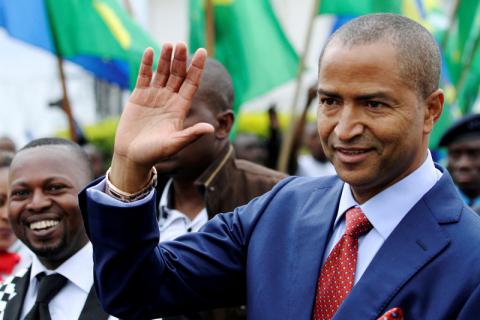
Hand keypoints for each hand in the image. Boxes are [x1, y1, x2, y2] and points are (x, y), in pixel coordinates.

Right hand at [111, 43, 213, 191]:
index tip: (202, 52)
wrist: (132, 156)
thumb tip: (210, 128)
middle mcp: (169, 99)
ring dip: (166, 59)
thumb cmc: (155, 154)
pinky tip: (150, 52)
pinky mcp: (139, 96)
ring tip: (169, 44)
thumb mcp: (174, 144)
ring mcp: (154, 96)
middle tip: (182, 44)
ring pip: (163, 72)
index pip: (191, 84)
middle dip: (181, 60)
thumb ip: (191, 134)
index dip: (197, 68)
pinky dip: (147, 64)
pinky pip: (144, 76)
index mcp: (180, 108)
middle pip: (178, 75)